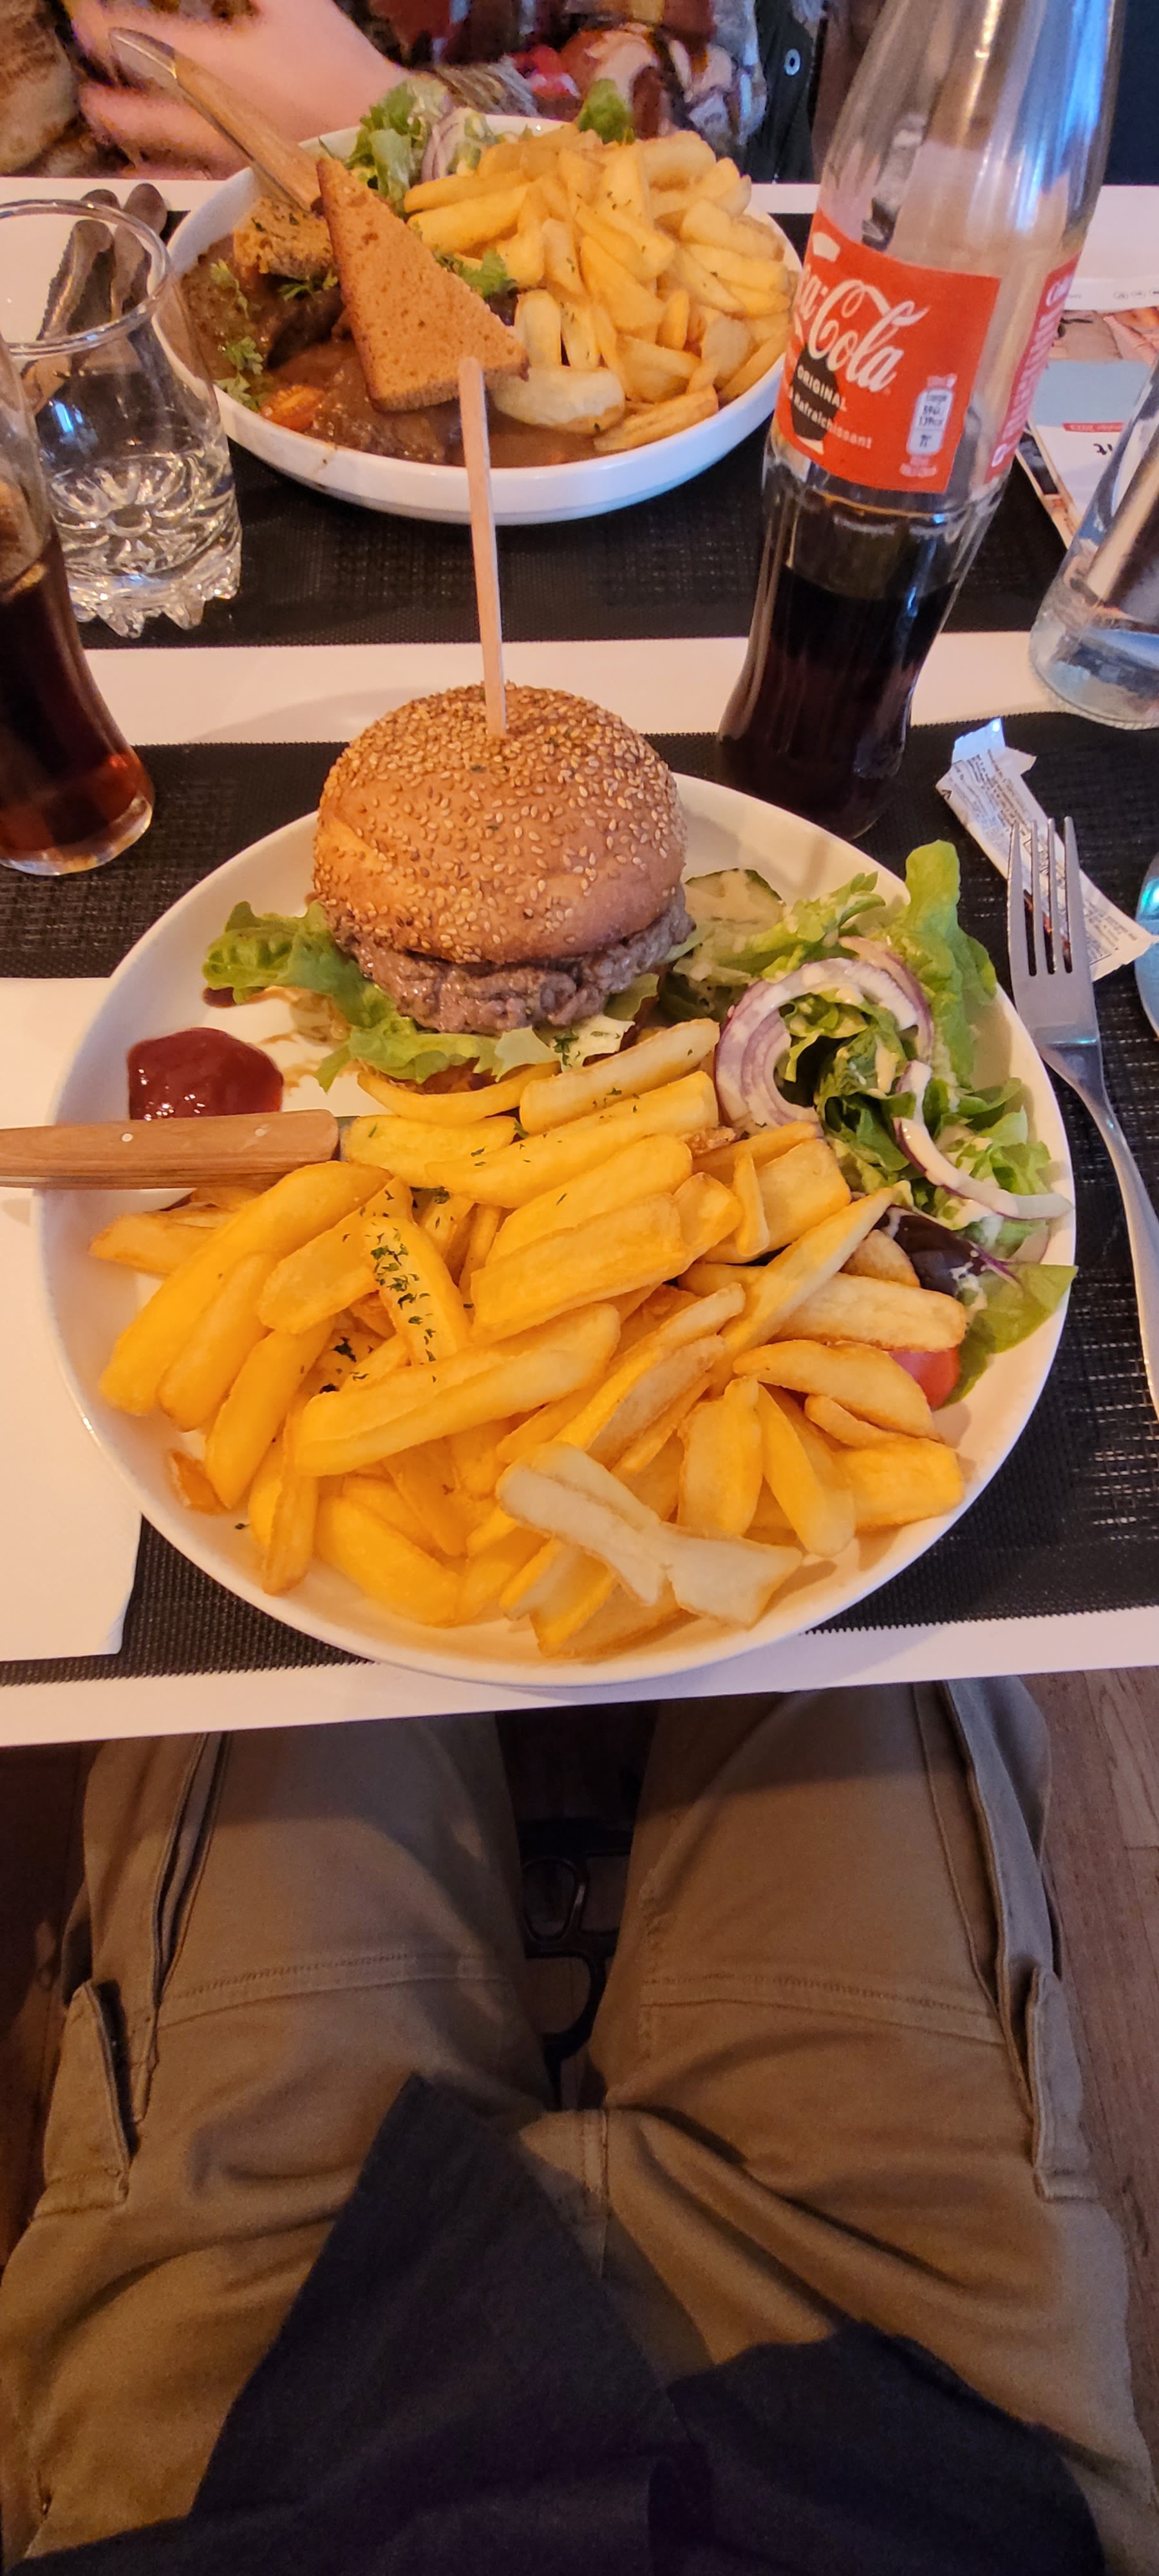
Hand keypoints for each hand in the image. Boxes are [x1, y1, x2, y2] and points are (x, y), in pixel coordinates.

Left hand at [69, 0, 397, 170]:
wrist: (385, 143)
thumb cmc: (342, 71)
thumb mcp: (295, 6)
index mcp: (220, 63)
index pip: (148, 41)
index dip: (108, 28)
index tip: (85, 21)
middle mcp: (211, 113)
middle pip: (143, 98)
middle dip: (110, 82)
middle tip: (87, 76)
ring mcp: (224, 154)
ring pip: (160, 141)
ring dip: (126, 127)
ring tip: (101, 116)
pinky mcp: (245, 182)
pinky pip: (193, 180)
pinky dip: (167, 173)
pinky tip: (148, 173)